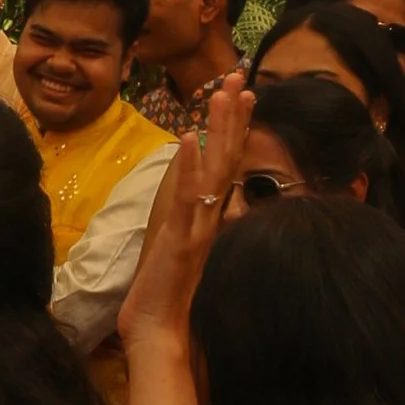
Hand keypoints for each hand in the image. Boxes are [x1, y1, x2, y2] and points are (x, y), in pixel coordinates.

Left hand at [118, 82, 250, 355]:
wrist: (159, 328)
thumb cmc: (166, 290)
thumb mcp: (177, 242)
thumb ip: (189, 216)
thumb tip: (194, 189)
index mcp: (211, 215)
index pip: (228, 163)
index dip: (236, 128)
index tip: (244, 94)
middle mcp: (212, 216)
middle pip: (229, 157)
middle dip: (234, 115)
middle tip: (241, 76)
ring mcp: (200, 226)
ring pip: (216, 170)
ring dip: (220, 129)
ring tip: (224, 92)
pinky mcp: (183, 238)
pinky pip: (189, 196)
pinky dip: (191, 165)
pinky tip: (191, 136)